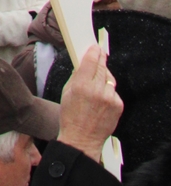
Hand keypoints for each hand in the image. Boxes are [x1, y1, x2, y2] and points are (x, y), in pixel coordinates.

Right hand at [58, 45, 122, 161]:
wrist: (82, 139)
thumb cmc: (70, 116)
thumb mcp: (67, 91)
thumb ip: (77, 75)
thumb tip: (84, 63)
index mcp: (81, 85)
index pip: (91, 61)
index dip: (94, 52)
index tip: (95, 47)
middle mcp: (97, 90)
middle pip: (102, 67)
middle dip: (100, 60)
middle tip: (100, 54)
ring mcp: (109, 98)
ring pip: (109, 79)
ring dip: (104, 77)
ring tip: (96, 85)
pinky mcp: (118, 105)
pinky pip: (113, 91)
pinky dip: (108, 91)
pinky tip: (101, 99)